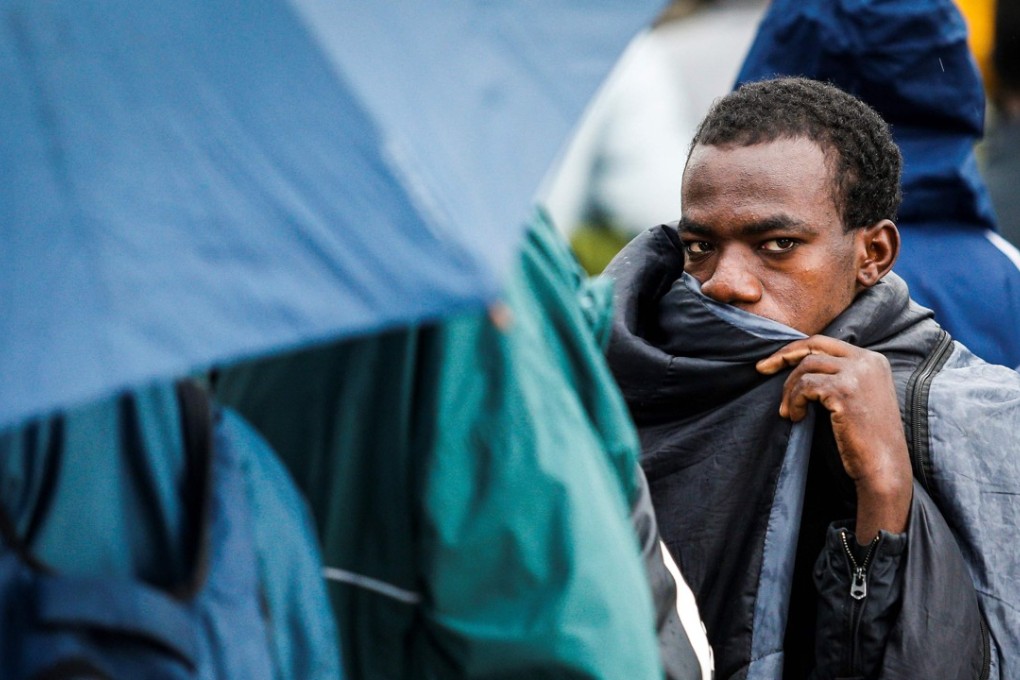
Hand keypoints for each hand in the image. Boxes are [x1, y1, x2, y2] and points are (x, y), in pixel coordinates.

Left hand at [757, 336, 911, 541]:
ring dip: (789, 390)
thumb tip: (801, 364)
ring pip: (806, 367)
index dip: (796, 349)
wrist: (883, 465)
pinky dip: (794, 401)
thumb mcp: (860, 395)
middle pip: (814, 346)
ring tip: (787, 411)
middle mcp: (867, 361)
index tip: (775, 361)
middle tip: (762, 369)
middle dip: (783, 355)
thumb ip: (840, 375)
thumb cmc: (866, 437)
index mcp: (872, 359)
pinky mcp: (844, 390)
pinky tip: (796, 417)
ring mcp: (857, 374)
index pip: (826, 343)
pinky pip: (805, 386)